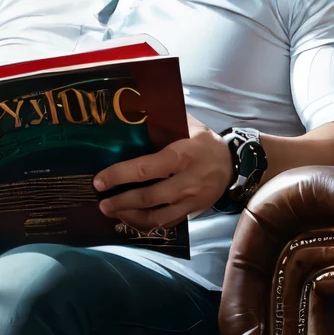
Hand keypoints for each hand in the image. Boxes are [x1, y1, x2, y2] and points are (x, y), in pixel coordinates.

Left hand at [93, 115, 233, 229]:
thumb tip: (132, 110)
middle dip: (122, 202)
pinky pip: (166, 223)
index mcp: (183, 156)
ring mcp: (190, 201)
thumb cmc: (205, 142)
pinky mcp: (192, 213)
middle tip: (102, 203)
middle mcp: (187, 181)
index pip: (146, 169)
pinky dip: (146, 224)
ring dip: (131, 217)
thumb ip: (164, 122)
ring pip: (157, 216)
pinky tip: (130, 219)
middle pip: (150, 197)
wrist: (233, 165)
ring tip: (112, 213)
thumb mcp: (189, 126)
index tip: (100, 180)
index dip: (120, 175)